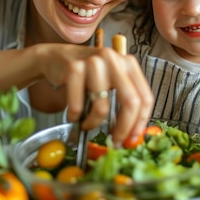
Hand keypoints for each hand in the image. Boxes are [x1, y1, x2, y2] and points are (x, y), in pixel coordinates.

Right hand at [39, 44, 153, 145]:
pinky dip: (75, 115)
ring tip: (87, 125)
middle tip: (115, 141)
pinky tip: (73, 115)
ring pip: (102, 106)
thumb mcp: (110, 81)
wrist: (55, 58)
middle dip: (123, 128)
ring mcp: (94, 62)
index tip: (133, 138)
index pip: (145, 96)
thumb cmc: (86, 74)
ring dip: (94, 123)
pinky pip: (78, 104)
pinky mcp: (74, 68)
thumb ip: (123, 100)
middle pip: (130, 102)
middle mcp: (114, 59)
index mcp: (128, 63)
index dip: (141, 121)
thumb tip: (132, 134)